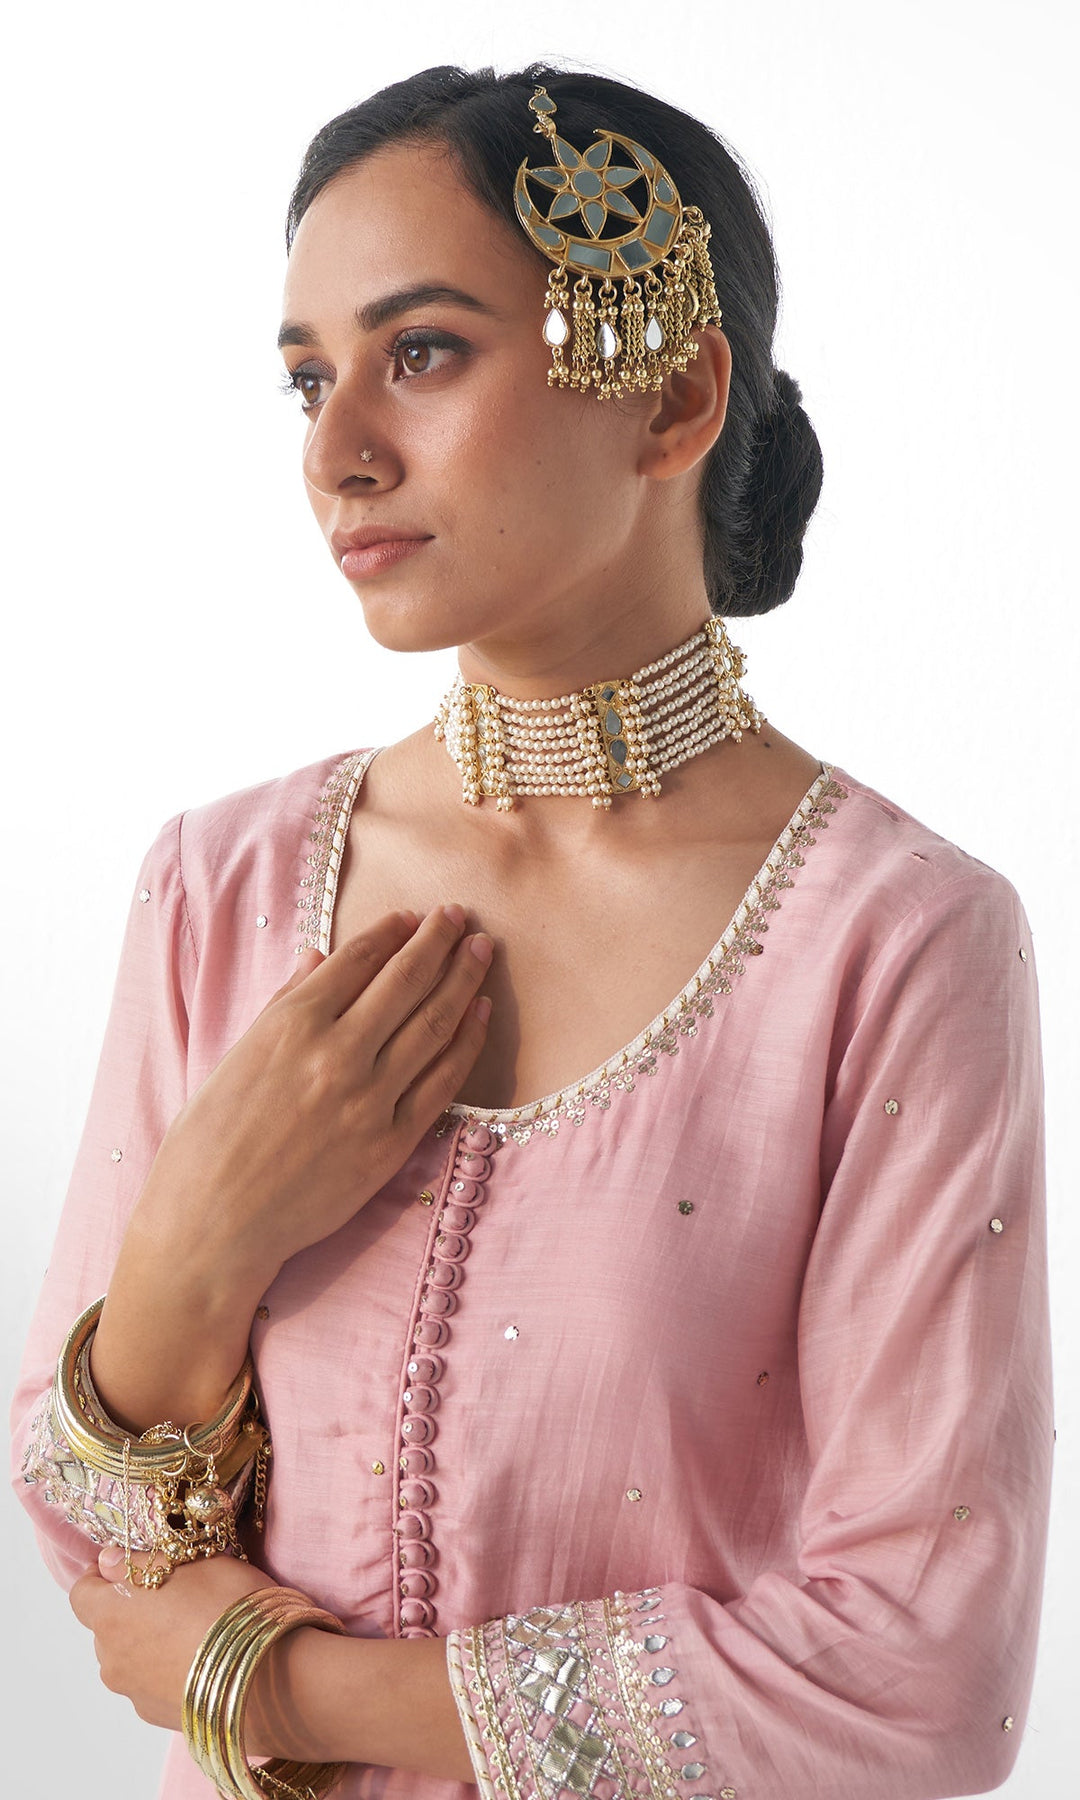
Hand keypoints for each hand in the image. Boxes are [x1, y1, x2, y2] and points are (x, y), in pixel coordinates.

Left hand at [69, 1548, 283, 1742]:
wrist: (268, 1675)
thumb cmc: (230, 1605)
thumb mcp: (191, 1561)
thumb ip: (141, 1562)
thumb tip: (109, 1562)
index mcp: (113, 1613)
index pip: (81, 1593)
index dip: (99, 1577)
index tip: (125, 1566)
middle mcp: (112, 1657)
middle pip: (105, 1627)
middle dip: (129, 1609)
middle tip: (171, 1594)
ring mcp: (133, 1692)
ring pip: (128, 1658)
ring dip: (146, 1642)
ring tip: (190, 1630)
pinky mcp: (156, 1716)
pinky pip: (150, 1684)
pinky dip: (165, 1670)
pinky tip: (199, 1659)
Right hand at [137, 905, 493, 1285]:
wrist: (213, 1223)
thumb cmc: (208, 1140)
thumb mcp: (236, 1056)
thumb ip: (283, 1003)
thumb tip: (318, 957)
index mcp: (290, 1024)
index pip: (357, 960)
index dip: (391, 932)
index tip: (412, 916)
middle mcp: (336, 1053)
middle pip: (405, 981)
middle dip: (438, 941)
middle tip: (459, 916)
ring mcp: (368, 1099)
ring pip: (433, 1024)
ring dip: (463, 980)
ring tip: (482, 950)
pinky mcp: (390, 1144)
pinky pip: (442, 1083)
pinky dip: (467, 1043)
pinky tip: (481, 1014)